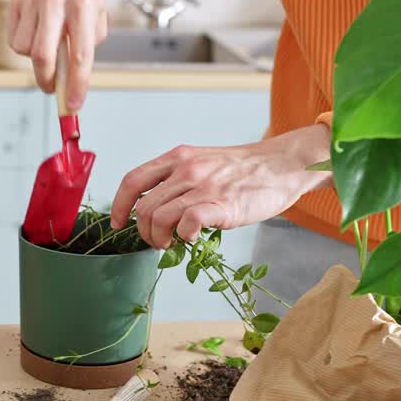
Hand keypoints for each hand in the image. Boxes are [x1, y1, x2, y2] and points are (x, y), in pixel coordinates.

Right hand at [8, 0, 107, 111]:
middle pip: (43, 55)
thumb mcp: (98, 12)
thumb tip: (72, 76)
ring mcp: (32, 1)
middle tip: (52, 88)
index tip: (73, 104)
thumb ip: (89, 42)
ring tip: (47, 48)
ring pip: (25, 49)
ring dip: (36, 60)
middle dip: (47, 80)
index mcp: (83, 4)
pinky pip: (13, 40)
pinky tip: (36, 35)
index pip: (80, 54)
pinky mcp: (15, 3)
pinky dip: (24, 47)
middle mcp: (55, 1)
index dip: (76, 84)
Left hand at [110, 124, 332, 247]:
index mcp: (178, 157)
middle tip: (158, 241)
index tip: (118, 223)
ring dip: (159, 238)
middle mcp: (187, 169)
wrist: (282, 165)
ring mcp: (204, 186)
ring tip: (173, 243)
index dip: (118, 205)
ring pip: (158, 218)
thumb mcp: (202, 161)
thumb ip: (177, 178)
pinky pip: (187, 224)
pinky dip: (184, 236)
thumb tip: (153, 209)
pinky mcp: (223, 205)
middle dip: (144, 232)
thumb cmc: (241, 170)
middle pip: (143, 207)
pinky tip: (193, 238)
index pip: (133, 180)